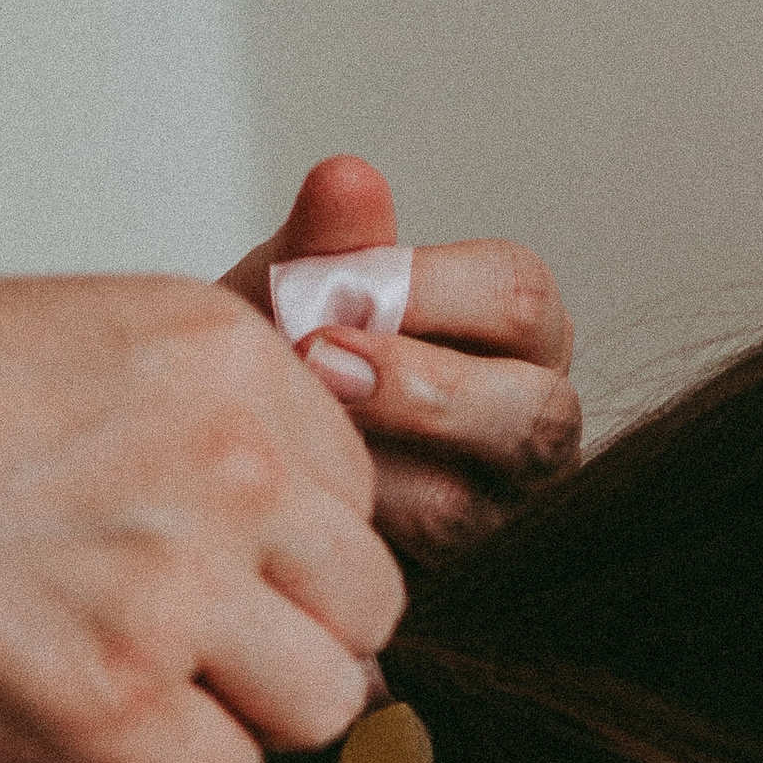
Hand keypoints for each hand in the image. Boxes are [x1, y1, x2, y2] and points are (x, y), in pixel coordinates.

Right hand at [0, 266, 400, 762]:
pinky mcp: (111, 694)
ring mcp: (176, 585)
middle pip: (369, 605)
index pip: (360, 497)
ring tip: (146, 673)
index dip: (293, 547)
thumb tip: (322, 538)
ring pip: (324, 703)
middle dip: (297, 635)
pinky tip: (90, 709)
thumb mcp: (94, 341)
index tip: (220, 556)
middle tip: (198, 636)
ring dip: (246, 710)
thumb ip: (225, 418)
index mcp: (233, 360)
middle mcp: (230, 466)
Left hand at [226, 155, 578, 569]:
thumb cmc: (281, 364)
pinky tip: (295, 499)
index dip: (427, 292)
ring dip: (373, 471)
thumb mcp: (291, 291)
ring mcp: (508, 515)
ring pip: (475, 506)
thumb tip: (349, 176)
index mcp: (518, 331)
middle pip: (534, 412)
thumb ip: (326, 243)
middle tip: (316, 366)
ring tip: (294, 437)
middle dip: (419, 391)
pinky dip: (351, 534)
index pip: (519, 297)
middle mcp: (536, 422)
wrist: (227, 459)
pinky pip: (417, 577)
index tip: (324, 291)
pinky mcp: (458, 586)